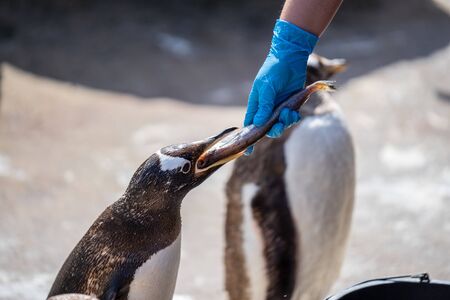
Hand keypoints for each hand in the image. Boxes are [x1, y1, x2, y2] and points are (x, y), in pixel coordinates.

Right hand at [244, 20, 316, 153]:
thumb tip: (258, 124)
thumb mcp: (266, 88)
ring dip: (284, 124)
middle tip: (276, 128)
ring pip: (280, 125)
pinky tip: (293, 112)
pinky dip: (292, 118)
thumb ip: (264, 106)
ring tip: (287, 114)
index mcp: (256, 105)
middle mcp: (266, 109)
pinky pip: (291, 118)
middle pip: (266, 129)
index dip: (248, 139)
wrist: (290, 58)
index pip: (249, 125)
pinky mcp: (291, 105)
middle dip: (271, 131)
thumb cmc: (273, 71)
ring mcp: (279, 108)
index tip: (247, 152)